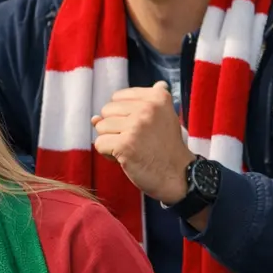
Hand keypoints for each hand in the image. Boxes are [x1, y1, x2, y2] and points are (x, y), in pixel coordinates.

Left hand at [91, 82, 194, 202]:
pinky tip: (125, 158)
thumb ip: (129, 111)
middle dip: (114, 128)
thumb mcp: (157, 120)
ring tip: (131, 149)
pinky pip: (99, 144)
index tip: (140, 128)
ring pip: (100, 127)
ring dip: (110, 141)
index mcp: (158, 97)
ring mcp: (136, 126)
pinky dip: (107, 154)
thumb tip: (93, 117)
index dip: (121, 115)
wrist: (179, 174)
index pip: (117, 97)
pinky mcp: (125, 144)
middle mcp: (148, 108)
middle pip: (106, 111)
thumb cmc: (164, 148)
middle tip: (135, 141)